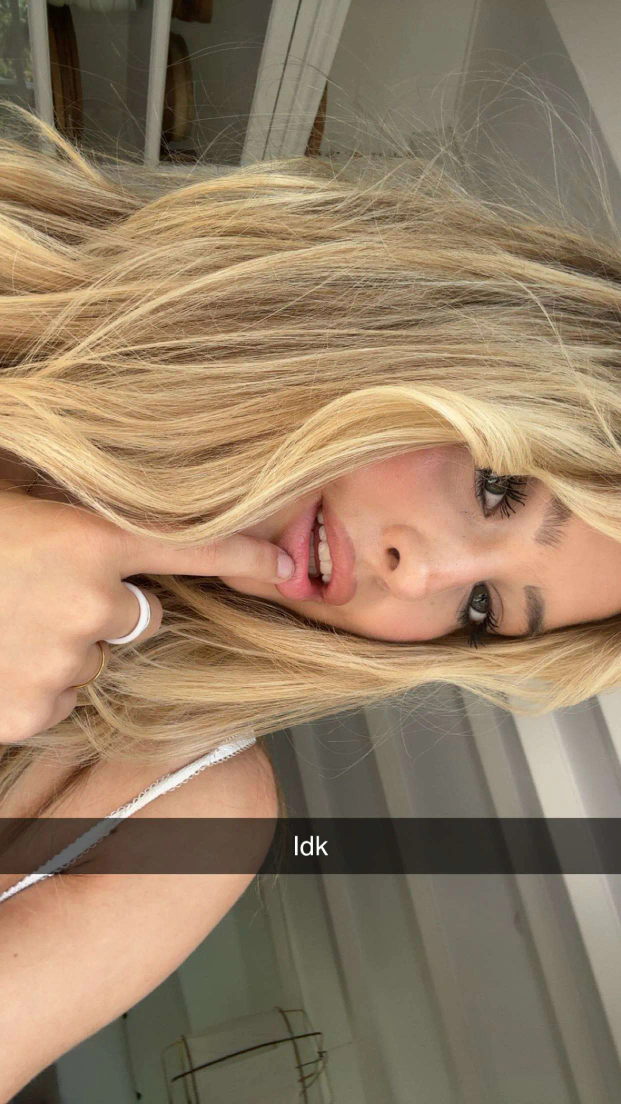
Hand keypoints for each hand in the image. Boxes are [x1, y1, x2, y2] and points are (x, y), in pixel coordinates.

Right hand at [0, 490, 294, 743]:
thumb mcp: (11, 497)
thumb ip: (62, 513)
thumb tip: (100, 522)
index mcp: (85, 541)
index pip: (188, 546)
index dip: (242, 554)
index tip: (281, 566)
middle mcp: (89, 608)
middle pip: (139, 619)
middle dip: (107, 610)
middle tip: (40, 592)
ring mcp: (60, 665)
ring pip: (91, 661)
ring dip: (60, 648)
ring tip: (1, 622)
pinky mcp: (29, 713)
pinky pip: (54, 700)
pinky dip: (29, 686)